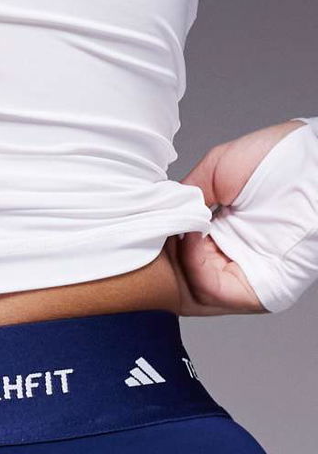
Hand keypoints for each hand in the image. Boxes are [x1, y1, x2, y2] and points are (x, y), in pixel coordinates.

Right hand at [165, 119, 307, 315]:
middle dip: (163, 261)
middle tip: (156, 237)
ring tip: (178, 233)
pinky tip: (192, 241)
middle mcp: (231, 259)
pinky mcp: (253, 293)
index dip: (161, 244)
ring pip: (191, 290)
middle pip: (181, 279)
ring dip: (177, 263)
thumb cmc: (279, 160)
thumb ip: (186, 195)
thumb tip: (160, 216)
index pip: (179, 255)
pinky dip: (194, 269)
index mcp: (223, 234)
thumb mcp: (218, 169)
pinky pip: (212, 291)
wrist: (314, 165)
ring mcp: (242, 277)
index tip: (152, 225)